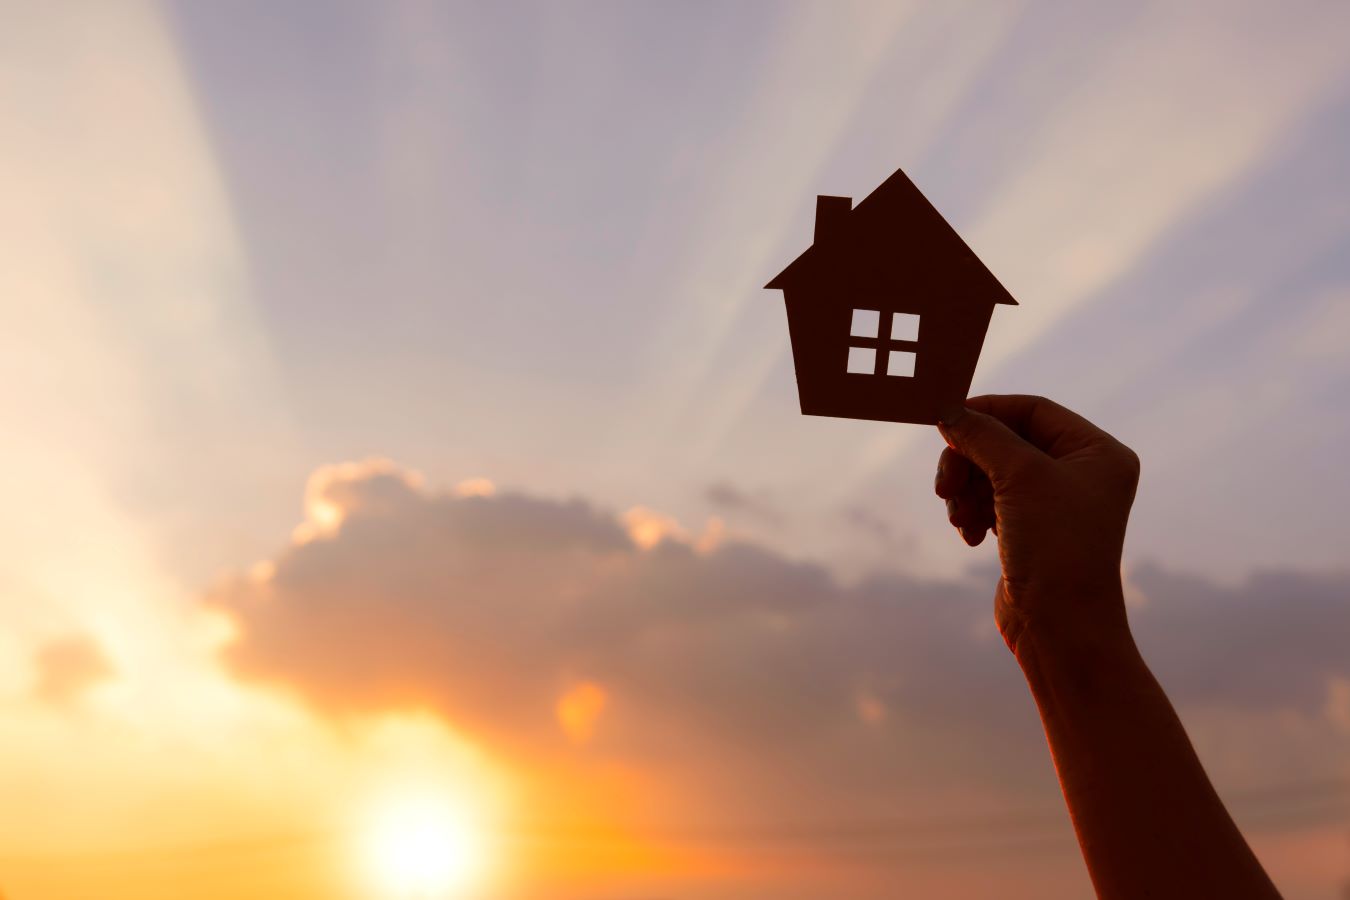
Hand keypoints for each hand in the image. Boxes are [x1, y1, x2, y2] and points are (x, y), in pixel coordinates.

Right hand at [934, 395, 1139, 653]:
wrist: (1061, 628)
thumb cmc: (1056, 548)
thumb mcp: (1020, 477)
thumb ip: (982, 436)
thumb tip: (950, 412)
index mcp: (1097, 452)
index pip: (1033, 409)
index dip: (986, 412)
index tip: (946, 423)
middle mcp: (1081, 473)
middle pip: (1006, 441)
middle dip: (970, 461)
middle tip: (945, 486)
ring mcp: (1056, 503)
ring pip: (992, 472)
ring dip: (967, 490)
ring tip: (959, 520)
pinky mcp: (1032, 529)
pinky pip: (991, 501)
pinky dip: (972, 512)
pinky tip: (968, 536)